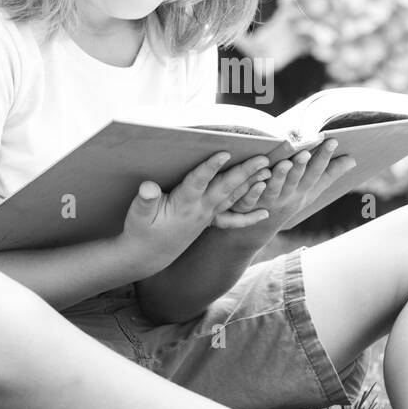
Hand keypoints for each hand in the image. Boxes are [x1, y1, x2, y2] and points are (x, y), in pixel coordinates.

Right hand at [120, 151, 271, 270]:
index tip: (224, 152)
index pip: (199, 182)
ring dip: (252, 184)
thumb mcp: (137, 215)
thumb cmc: (140, 231)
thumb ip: (145, 201)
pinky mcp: (209, 221)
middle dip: (245, 172)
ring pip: (233, 198)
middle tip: (263, 157)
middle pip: (225, 187)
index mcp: (183, 205)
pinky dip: (250, 217)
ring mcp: (207, 217)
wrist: (147, 256)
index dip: (210, 167)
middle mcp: (200, 210)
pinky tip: (266, 213)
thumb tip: (149, 187)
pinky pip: (232, 219)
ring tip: (270, 171)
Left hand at [220, 138, 356, 235]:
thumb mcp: (311, 191)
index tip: (333, 140)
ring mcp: (269, 200)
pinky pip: (252, 198)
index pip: (316, 173)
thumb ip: (329, 174)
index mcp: (304, 190)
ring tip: (285, 163)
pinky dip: (255, 190)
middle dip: (302, 166)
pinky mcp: (249, 204)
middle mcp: (288, 195)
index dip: (325, 157)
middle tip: (306, 152)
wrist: (259, 229)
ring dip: (281, 176)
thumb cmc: (289, 201)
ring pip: (276, 188)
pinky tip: (257, 180)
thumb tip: (353, 159)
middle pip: (296, 180)